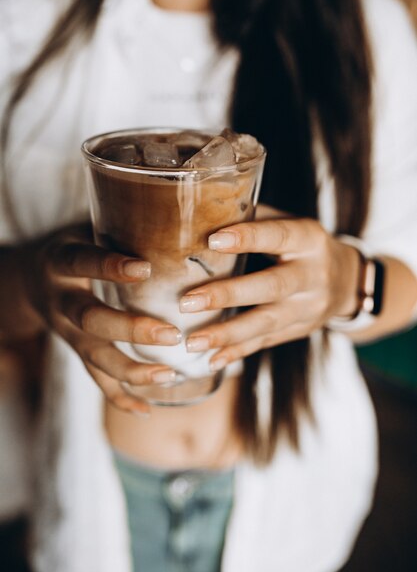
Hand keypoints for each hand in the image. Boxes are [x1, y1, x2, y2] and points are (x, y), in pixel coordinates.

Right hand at [24, 224, 181, 413]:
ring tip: (170, 375)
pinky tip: (147, 409)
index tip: (144, 268)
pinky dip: (120, 397)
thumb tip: (176, 210)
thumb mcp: (83, 229)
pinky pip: (95, 380)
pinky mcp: (77, 352)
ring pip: (95, 357)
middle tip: (170, 334)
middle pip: (90, 320)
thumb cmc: (73, 250)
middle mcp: (61, 301)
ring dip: (132, 370)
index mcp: (60, 262)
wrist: (31, 283)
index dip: (108, 267)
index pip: (81, 262)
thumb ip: (119, 225)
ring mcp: (67, 333)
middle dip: (129, 330)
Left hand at [180, 206, 359, 369]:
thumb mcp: (291, 224)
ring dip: (226, 334)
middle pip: (271, 287)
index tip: (212, 240)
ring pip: (266, 323)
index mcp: (309, 240)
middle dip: (227, 295)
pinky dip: (237, 352)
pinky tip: (211, 360)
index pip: (278, 236)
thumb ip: (256, 219)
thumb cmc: (304, 246)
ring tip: (192, 341)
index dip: (248, 238)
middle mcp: (313, 276)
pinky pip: (265, 342)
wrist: (348, 282)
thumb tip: (205, 211)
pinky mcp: (298, 330)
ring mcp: (308, 308)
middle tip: (188, 301)